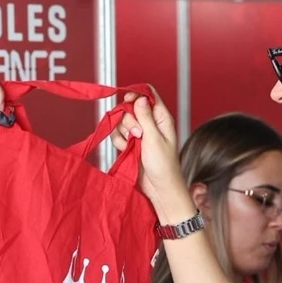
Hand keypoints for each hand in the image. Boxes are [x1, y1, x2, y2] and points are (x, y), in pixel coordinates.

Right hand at [111, 90, 185, 214]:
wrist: (158, 187)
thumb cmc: (163, 165)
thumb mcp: (154, 138)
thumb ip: (145, 117)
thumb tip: (140, 98)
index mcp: (161, 117)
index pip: (148, 94)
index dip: (136, 94)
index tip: (128, 100)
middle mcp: (150, 122)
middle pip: (131, 107)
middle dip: (129, 120)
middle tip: (138, 134)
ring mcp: (140, 133)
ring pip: (122, 121)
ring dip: (123, 133)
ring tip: (133, 145)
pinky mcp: (131, 143)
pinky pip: (117, 135)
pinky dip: (119, 142)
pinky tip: (126, 150)